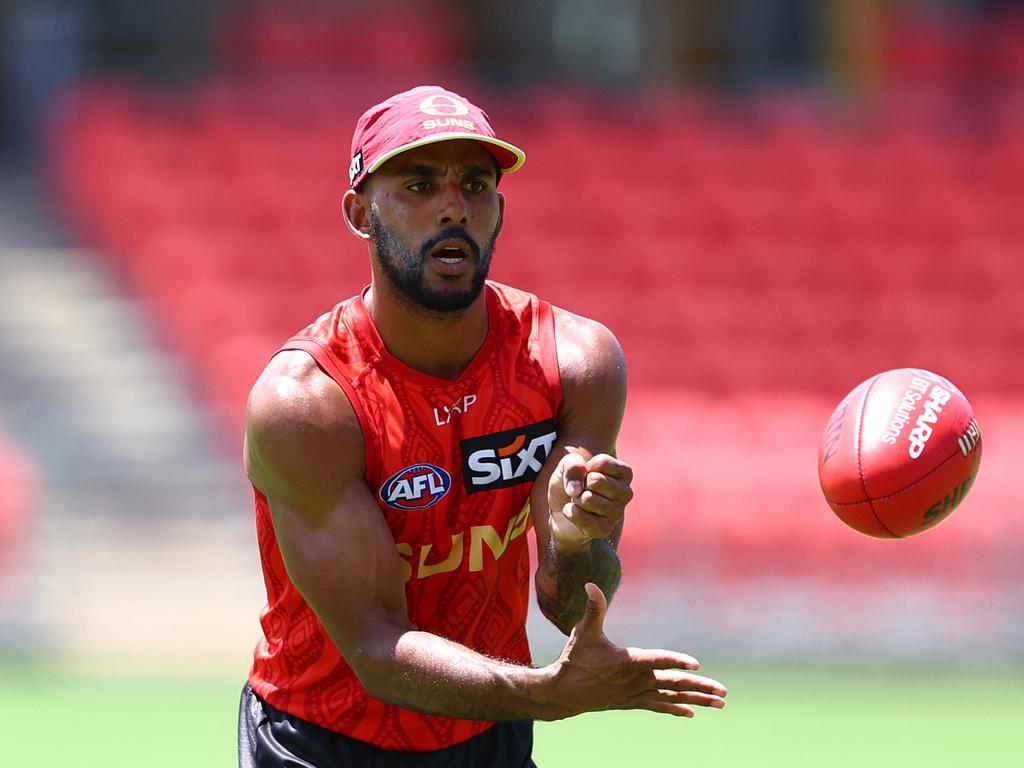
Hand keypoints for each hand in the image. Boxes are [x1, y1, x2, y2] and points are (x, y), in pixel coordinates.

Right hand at [538, 584, 726, 719]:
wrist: (564, 693)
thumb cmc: (575, 659)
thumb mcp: (584, 632)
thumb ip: (594, 608)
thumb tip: (591, 584)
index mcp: (627, 662)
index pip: (656, 660)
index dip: (676, 661)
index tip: (696, 664)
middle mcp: (636, 681)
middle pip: (674, 684)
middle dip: (700, 687)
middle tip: (723, 691)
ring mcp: (636, 694)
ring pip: (672, 697)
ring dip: (697, 700)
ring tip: (720, 702)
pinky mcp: (633, 702)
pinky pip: (659, 706)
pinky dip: (676, 708)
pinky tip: (692, 713)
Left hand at [547, 447, 633, 553]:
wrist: (560, 510)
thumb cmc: (570, 482)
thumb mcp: (567, 465)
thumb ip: (572, 465)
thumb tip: (577, 489)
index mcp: (624, 473)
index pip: (602, 463)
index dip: (584, 467)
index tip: (585, 474)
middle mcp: (626, 493)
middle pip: (596, 480)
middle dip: (580, 484)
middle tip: (581, 490)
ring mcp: (617, 513)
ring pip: (588, 498)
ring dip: (575, 498)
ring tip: (579, 501)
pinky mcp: (604, 529)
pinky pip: (579, 515)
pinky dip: (569, 511)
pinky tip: (574, 512)